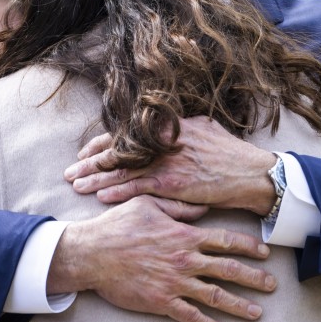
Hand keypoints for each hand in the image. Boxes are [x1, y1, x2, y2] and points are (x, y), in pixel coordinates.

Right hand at [47, 195, 276, 321]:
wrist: (93, 253)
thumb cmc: (119, 225)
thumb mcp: (149, 204)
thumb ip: (179, 207)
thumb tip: (202, 208)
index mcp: (185, 235)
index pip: (225, 240)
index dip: (249, 246)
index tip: (265, 252)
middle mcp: (185, 260)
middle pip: (228, 270)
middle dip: (254, 278)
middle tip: (272, 285)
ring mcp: (175, 283)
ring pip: (215, 296)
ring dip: (239, 305)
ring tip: (257, 312)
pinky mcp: (161, 301)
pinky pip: (189, 315)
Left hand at [65, 116, 277, 214]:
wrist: (250, 173)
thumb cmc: (231, 153)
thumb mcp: (205, 128)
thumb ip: (182, 126)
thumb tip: (170, 124)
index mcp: (168, 126)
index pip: (126, 133)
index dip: (102, 144)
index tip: (85, 152)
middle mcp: (163, 141)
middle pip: (118, 150)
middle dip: (90, 162)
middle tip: (70, 171)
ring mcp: (167, 162)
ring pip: (123, 169)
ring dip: (97, 179)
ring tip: (76, 185)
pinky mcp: (172, 183)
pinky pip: (138, 187)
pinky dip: (118, 192)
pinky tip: (101, 197)